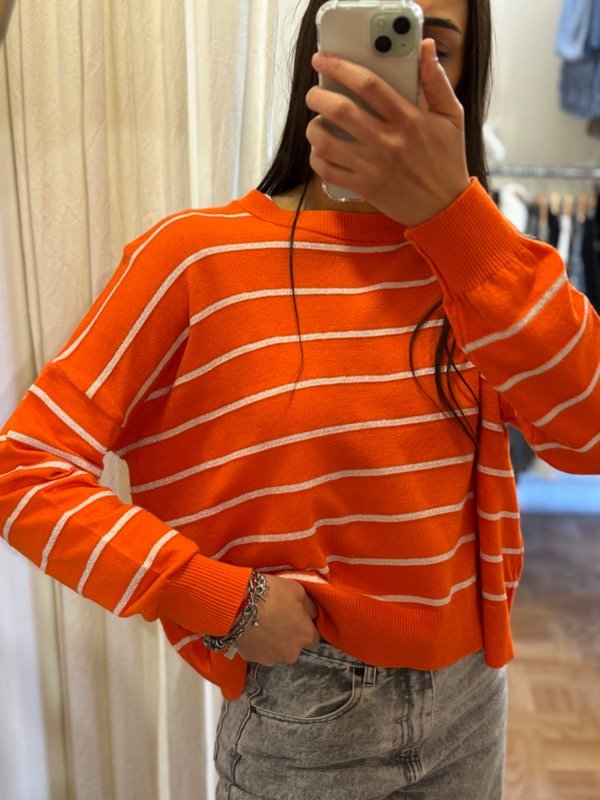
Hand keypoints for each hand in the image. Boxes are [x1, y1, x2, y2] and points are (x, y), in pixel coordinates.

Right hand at [235, 575, 319, 665]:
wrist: (239, 604)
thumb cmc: (271, 594)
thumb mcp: (297, 590)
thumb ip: (309, 606)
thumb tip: (312, 614)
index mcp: (305, 636)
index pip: (313, 638)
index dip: (305, 627)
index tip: (297, 618)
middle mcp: (291, 653)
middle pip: (294, 647)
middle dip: (288, 636)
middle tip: (277, 619)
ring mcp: (271, 659)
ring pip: (276, 651)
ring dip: (272, 641)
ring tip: (261, 624)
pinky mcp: (252, 659)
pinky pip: (258, 652)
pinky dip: (257, 644)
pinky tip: (251, 630)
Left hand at [305, 39, 470, 226]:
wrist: (444, 206)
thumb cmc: (447, 160)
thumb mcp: (451, 116)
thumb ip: (436, 80)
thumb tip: (426, 47)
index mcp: (408, 119)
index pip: (369, 85)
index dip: (341, 68)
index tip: (323, 60)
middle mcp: (388, 141)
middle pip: (340, 111)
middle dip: (318, 97)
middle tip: (313, 94)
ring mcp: (373, 166)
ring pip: (327, 142)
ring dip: (313, 129)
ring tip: (316, 123)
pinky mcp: (364, 187)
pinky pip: (328, 171)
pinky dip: (317, 158)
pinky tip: (320, 151)